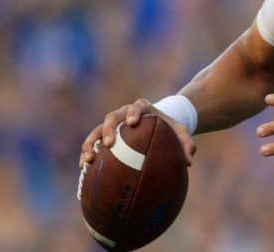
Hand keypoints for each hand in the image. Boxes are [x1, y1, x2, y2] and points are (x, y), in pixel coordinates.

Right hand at [79, 98, 196, 169]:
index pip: (137, 107)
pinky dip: (88, 152)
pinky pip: (93, 143)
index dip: (133, 113)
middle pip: (112, 117)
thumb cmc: (170, 129)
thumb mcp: (181, 133)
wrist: (159, 126)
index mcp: (143, 108)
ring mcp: (113, 125)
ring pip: (97, 130)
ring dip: (90, 143)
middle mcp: (124, 114)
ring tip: (88, 159)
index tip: (133, 122)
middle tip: (108, 143)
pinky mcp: (105, 136)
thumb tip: (189, 162)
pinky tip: (84, 167)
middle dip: (108, 129)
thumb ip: (187, 144)